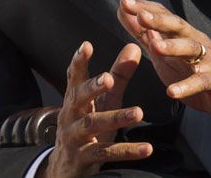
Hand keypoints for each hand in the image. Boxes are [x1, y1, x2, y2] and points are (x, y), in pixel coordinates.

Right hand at [40, 41, 151, 177]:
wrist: (65, 168)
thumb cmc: (87, 128)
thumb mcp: (102, 102)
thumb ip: (119, 76)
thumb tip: (133, 47)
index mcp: (74, 100)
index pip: (74, 77)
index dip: (79, 61)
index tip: (86, 45)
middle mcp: (70, 116)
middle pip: (79, 98)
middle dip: (93, 87)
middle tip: (109, 78)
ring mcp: (75, 138)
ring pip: (93, 125)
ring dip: (115, 118)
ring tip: (138, 112)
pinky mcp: (85, 158)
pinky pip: (106, 153)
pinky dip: (127, 151)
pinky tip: (146, 148)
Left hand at [117, 0, 210, 121]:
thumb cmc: (191, 69)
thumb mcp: (163, 52)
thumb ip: (143, 34)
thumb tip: (122, 12)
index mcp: (181, 34)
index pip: (163, 14)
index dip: (144, 8)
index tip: (123, 2)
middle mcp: (195, 41)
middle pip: (178, 26)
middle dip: (159, 20)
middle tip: (141, 16)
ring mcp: (208, 60)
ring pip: (192, 48)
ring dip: (173, 46)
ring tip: (156, 46)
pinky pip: (201, 82)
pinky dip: (186, 86)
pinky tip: (172, 91)